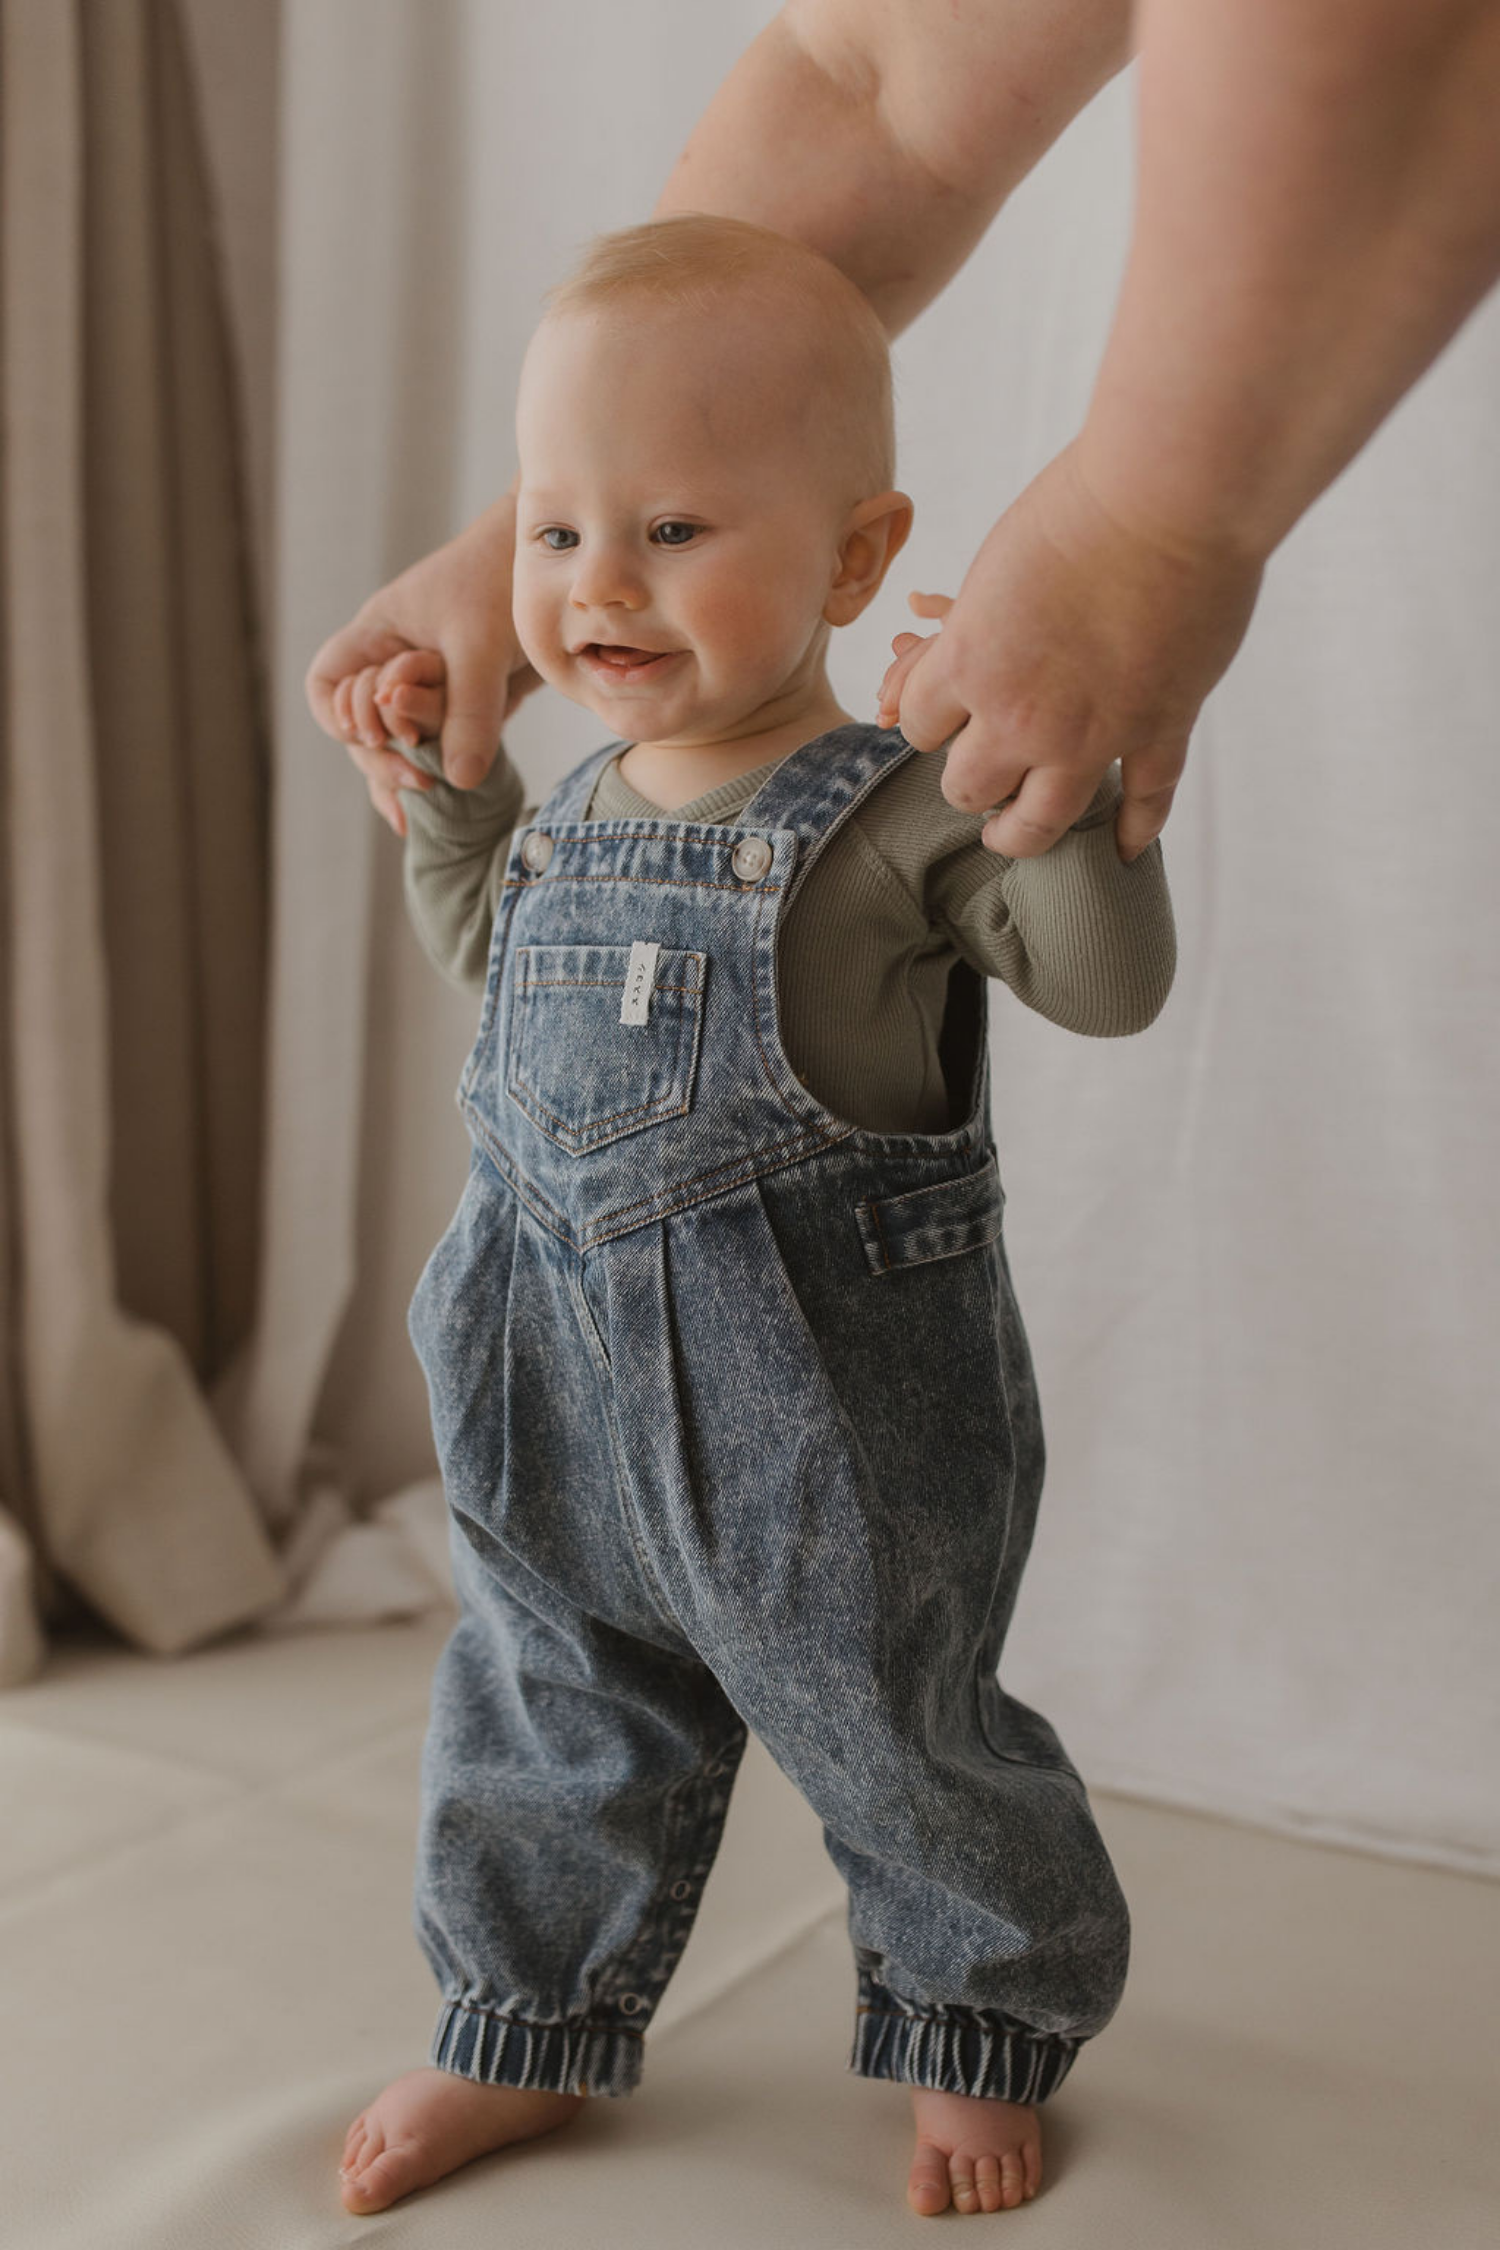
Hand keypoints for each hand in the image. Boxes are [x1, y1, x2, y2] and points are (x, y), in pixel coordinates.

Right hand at [304, 490, 542, 838]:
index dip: (341, 718)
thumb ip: (469, 709)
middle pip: (360, 726)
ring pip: (398, 742)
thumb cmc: (501, 579)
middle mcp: (395, 664)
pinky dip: (440, 774)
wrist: (556, 558)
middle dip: (379, 757)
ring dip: (403, 775)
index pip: (328, 684)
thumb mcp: (481, 645)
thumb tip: (459, 782)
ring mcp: (430, 686)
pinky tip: (442, 807)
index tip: (377, 736)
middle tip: (418, 780)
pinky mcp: (468, 702)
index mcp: (379, 636)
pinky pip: (442, 745)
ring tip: (416, 815)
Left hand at [881, 439, 1263, 858]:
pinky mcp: (1161, 729)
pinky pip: (1145, 802)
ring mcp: (1095, 736)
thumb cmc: (1076, 508)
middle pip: (966, 788)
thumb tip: (925, 665)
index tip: (943, 712)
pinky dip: (1134, 831)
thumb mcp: (992, 567)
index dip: (928, 719)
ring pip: (1040, 823)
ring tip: (1010, 832)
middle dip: (966, 777)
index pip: (917, 728)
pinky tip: (1123, 850)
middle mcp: (1023, 719)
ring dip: (1017, 833)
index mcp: (969, 667)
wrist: (1172, 496)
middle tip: (979, 767)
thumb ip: (966, 630)